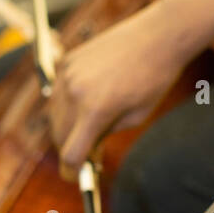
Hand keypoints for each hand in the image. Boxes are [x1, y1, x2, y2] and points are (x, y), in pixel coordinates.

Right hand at [48, 0, 185, 175]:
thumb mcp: (136, 115)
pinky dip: (67, 104)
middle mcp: (75, 91)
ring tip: (92, 127)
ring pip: (55, 115)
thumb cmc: (155, 77)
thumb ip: (107, 133)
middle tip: (89, 153)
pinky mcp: (68, 61)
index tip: (75, 177)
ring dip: (67, 127)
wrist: (158, 35)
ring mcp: (68, 74)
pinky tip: (88, 103)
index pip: (70, 153)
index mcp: (96, 109)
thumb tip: (88, 148)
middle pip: (59, 136)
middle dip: (70, 149)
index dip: (72, 171)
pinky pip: (58, 92)